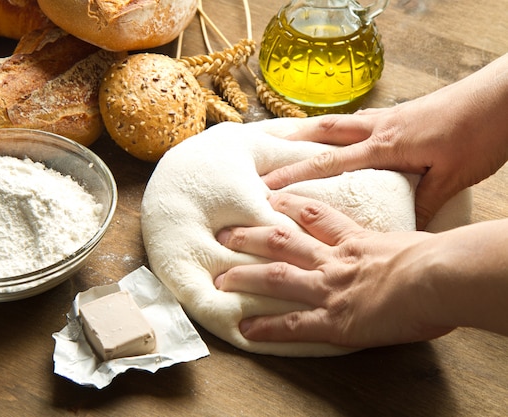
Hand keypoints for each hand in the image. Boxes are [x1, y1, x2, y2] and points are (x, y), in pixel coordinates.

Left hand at [215, 193, 453, 347]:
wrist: (438, 275)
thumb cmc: (439, 258)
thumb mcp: (413, 242)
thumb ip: (396, 245)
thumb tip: (407, 249)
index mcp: (354, 240)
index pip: (315, 216)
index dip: (289, 206)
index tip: (268, 199)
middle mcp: (334, 260)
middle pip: (282, 242)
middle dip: (251, 237)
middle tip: (224, 234)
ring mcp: (330, 288)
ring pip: (278, 277)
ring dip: (246, 277)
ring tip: (220, 279)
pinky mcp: (334, 319)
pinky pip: (293, 323)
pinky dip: (269, 327)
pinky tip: (247, 328)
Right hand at [262, 54, 507, 229]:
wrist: (503, 97)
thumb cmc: (479, 134)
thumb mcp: (452, 178)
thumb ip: (423, 203)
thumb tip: (403, 232)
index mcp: (387, 146)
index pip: (331, 162)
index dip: (297, 174)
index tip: (269, 184)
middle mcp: (381, 128)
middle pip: (326, 132)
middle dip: (293, 144)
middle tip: (266, 153)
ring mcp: (390, 118)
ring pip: (340, 122)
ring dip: (313, 131)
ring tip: (290, 140)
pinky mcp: (402, 114)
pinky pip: (360, 120)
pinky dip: (342, 127)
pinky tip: (342, 135)